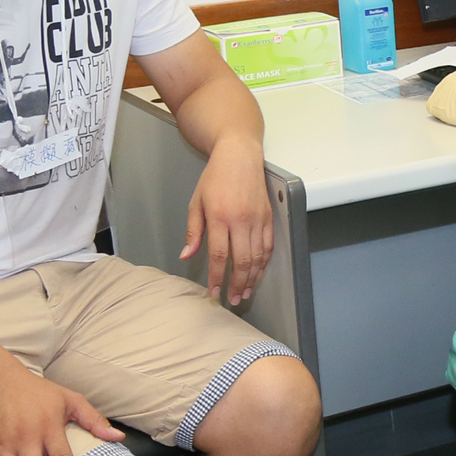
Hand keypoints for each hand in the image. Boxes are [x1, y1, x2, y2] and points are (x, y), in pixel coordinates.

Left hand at [184, 136, 273, 303]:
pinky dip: (264, 263)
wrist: (239, 156)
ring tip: (245, 292)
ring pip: (258, 256)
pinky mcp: (268, 217)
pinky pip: (268, 246)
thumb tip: (186, 256)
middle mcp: (241, 220)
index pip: (220, 255)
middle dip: (237, 284)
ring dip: (252, 277)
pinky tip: (258, 273)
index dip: (218, 278)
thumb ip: (193, 232)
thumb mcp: (196, 202)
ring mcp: (258, 219)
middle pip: (242, 260)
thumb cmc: (215, 178)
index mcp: (219, 217)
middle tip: (233, 299)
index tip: (214, 293)